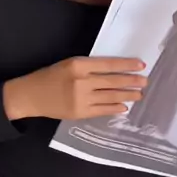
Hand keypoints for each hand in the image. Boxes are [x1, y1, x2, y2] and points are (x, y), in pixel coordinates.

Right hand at [3, 57, 146, 121]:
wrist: (31, 95)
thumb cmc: (50, 76)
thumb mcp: (69, 64)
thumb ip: (89, 67)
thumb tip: (114, 70)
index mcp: (78, 65)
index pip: (108, 64)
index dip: (127, 64)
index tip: (141, 64)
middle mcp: (82, 82)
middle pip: (113, 81)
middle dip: (132, 81)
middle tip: (145, 81)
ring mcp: (81, 99)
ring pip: (110, 96)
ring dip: (127, 96)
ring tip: (139, 94)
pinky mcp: (80, 113)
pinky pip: (102, 110)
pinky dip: (114, 108)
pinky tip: (124, 106)